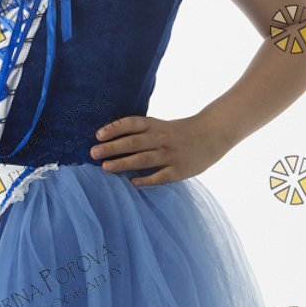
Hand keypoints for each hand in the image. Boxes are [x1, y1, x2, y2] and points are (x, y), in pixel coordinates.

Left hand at [89, 113, 228, 186]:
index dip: (114, 128)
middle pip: (133, 142)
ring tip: (105, 167)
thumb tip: (113, 140)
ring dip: (123, 163)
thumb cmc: (180, 131)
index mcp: (155, 124)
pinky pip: (160, 176)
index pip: (131, 124)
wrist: (212, 134)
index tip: (98, 134)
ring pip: (143, 159)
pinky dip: (146, 179)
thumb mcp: (161, 125)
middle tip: (93, 153)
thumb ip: (142, 132)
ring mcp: (170, 154)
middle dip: (112, 147)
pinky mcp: (179, 170)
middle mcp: (161, 138)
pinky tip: (132, 182)